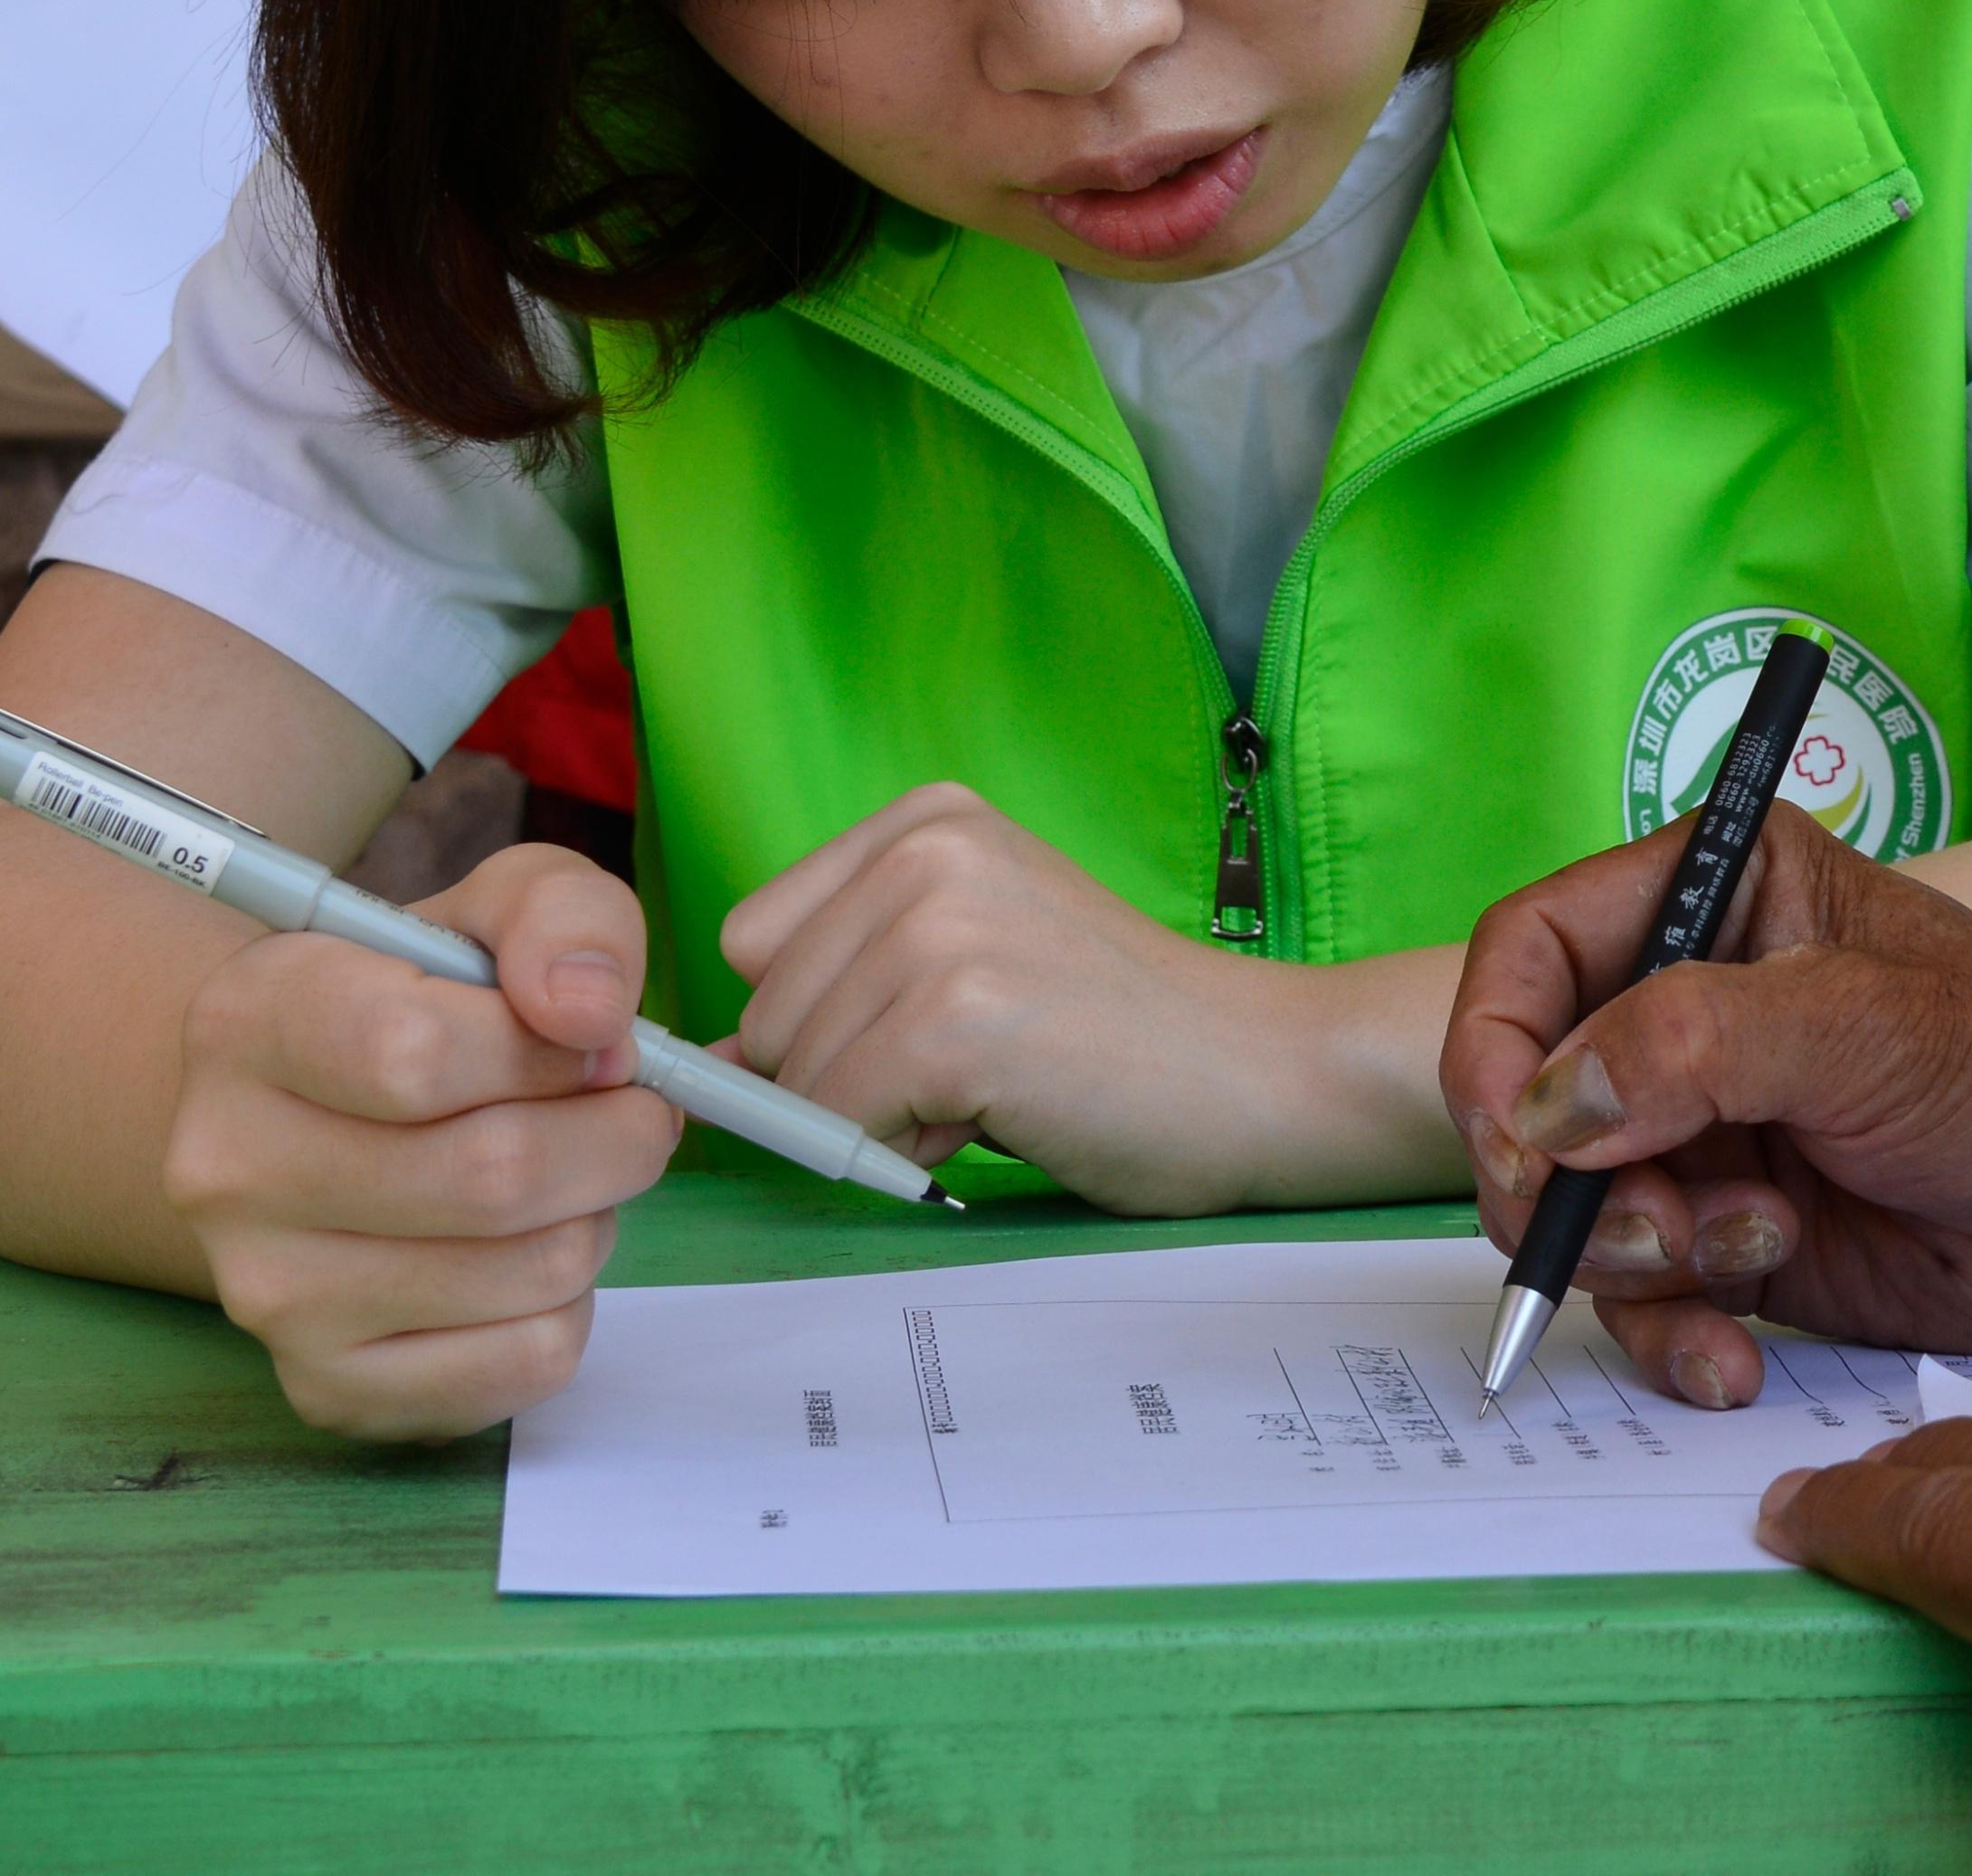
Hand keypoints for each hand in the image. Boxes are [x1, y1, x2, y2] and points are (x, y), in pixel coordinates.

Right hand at [163, 841, 684, 1437]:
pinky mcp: (328, 1388)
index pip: (412, 1056)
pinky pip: (528, 1362)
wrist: (327, 1118)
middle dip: (614, 1137)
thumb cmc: (432, 999)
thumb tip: (592, 1013)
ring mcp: (268, 1296)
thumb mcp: (500, 909)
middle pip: (491, 1176)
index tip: (595, 1040)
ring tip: (567, 1174)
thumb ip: (564, 917)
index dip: (549, 1052)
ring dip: (598, 1215)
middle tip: (631, 1111)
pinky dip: (572, 1303)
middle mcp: (227, 1168)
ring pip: (530, 1271)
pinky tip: (527, 1252)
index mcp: (249, 1022)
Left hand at [713, 783, 1455, 1212]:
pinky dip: (901, 1154)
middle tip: (981, 1071)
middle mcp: (925, 850)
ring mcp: (938, 929)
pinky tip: (1002, 1117)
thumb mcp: (977, 948)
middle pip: (763, 1013)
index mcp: (927, 818)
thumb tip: (703, 1067)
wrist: (1267, 1073)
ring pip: (795, 1078)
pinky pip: (839, 1125)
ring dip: (879, 1119)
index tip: (911, 1039)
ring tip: (1001, 1088)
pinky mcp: (954, 1019)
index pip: (756, 940)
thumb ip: (853, 973)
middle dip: (845, 1075)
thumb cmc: (1125, 1034)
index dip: (813, 1016)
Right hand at [1443, 810, 1971, 1408]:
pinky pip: (1639, 1300)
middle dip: (1572, 1189)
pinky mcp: (1730, 1237)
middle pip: (1527, 1101)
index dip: (1492, 1048)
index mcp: (1714, 897)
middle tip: (1657, 1236)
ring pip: (1574, 1214)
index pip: (1531, 950)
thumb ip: (1694, 1041)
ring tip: (1756, 1256)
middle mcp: (1688, 1009)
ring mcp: (1705, 1129)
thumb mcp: (1861, 1027)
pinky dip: (1672, 1337)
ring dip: (1640, 1264)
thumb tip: (1547, 1110)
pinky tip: (1738, 1360)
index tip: (1515, 1146)